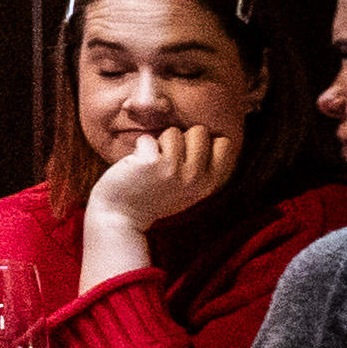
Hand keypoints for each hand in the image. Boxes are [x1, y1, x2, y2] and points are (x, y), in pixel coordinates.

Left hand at [83, 111, 237, 275]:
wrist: (121, 217)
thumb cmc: (155, 195)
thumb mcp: (189, 186)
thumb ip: (202, 164)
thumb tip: (213, 130)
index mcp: (210, 183)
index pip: (225, 143)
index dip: (204, 142)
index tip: (187, 156)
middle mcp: (197, 178)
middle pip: (200, 131)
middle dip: (181, 138)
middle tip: (166, 160)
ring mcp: (174, 171)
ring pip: (173, 132)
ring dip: (159, 142)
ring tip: (151, 163)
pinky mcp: (151, 163)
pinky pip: (148, 139)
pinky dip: (139, 147)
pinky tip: (136, 165)